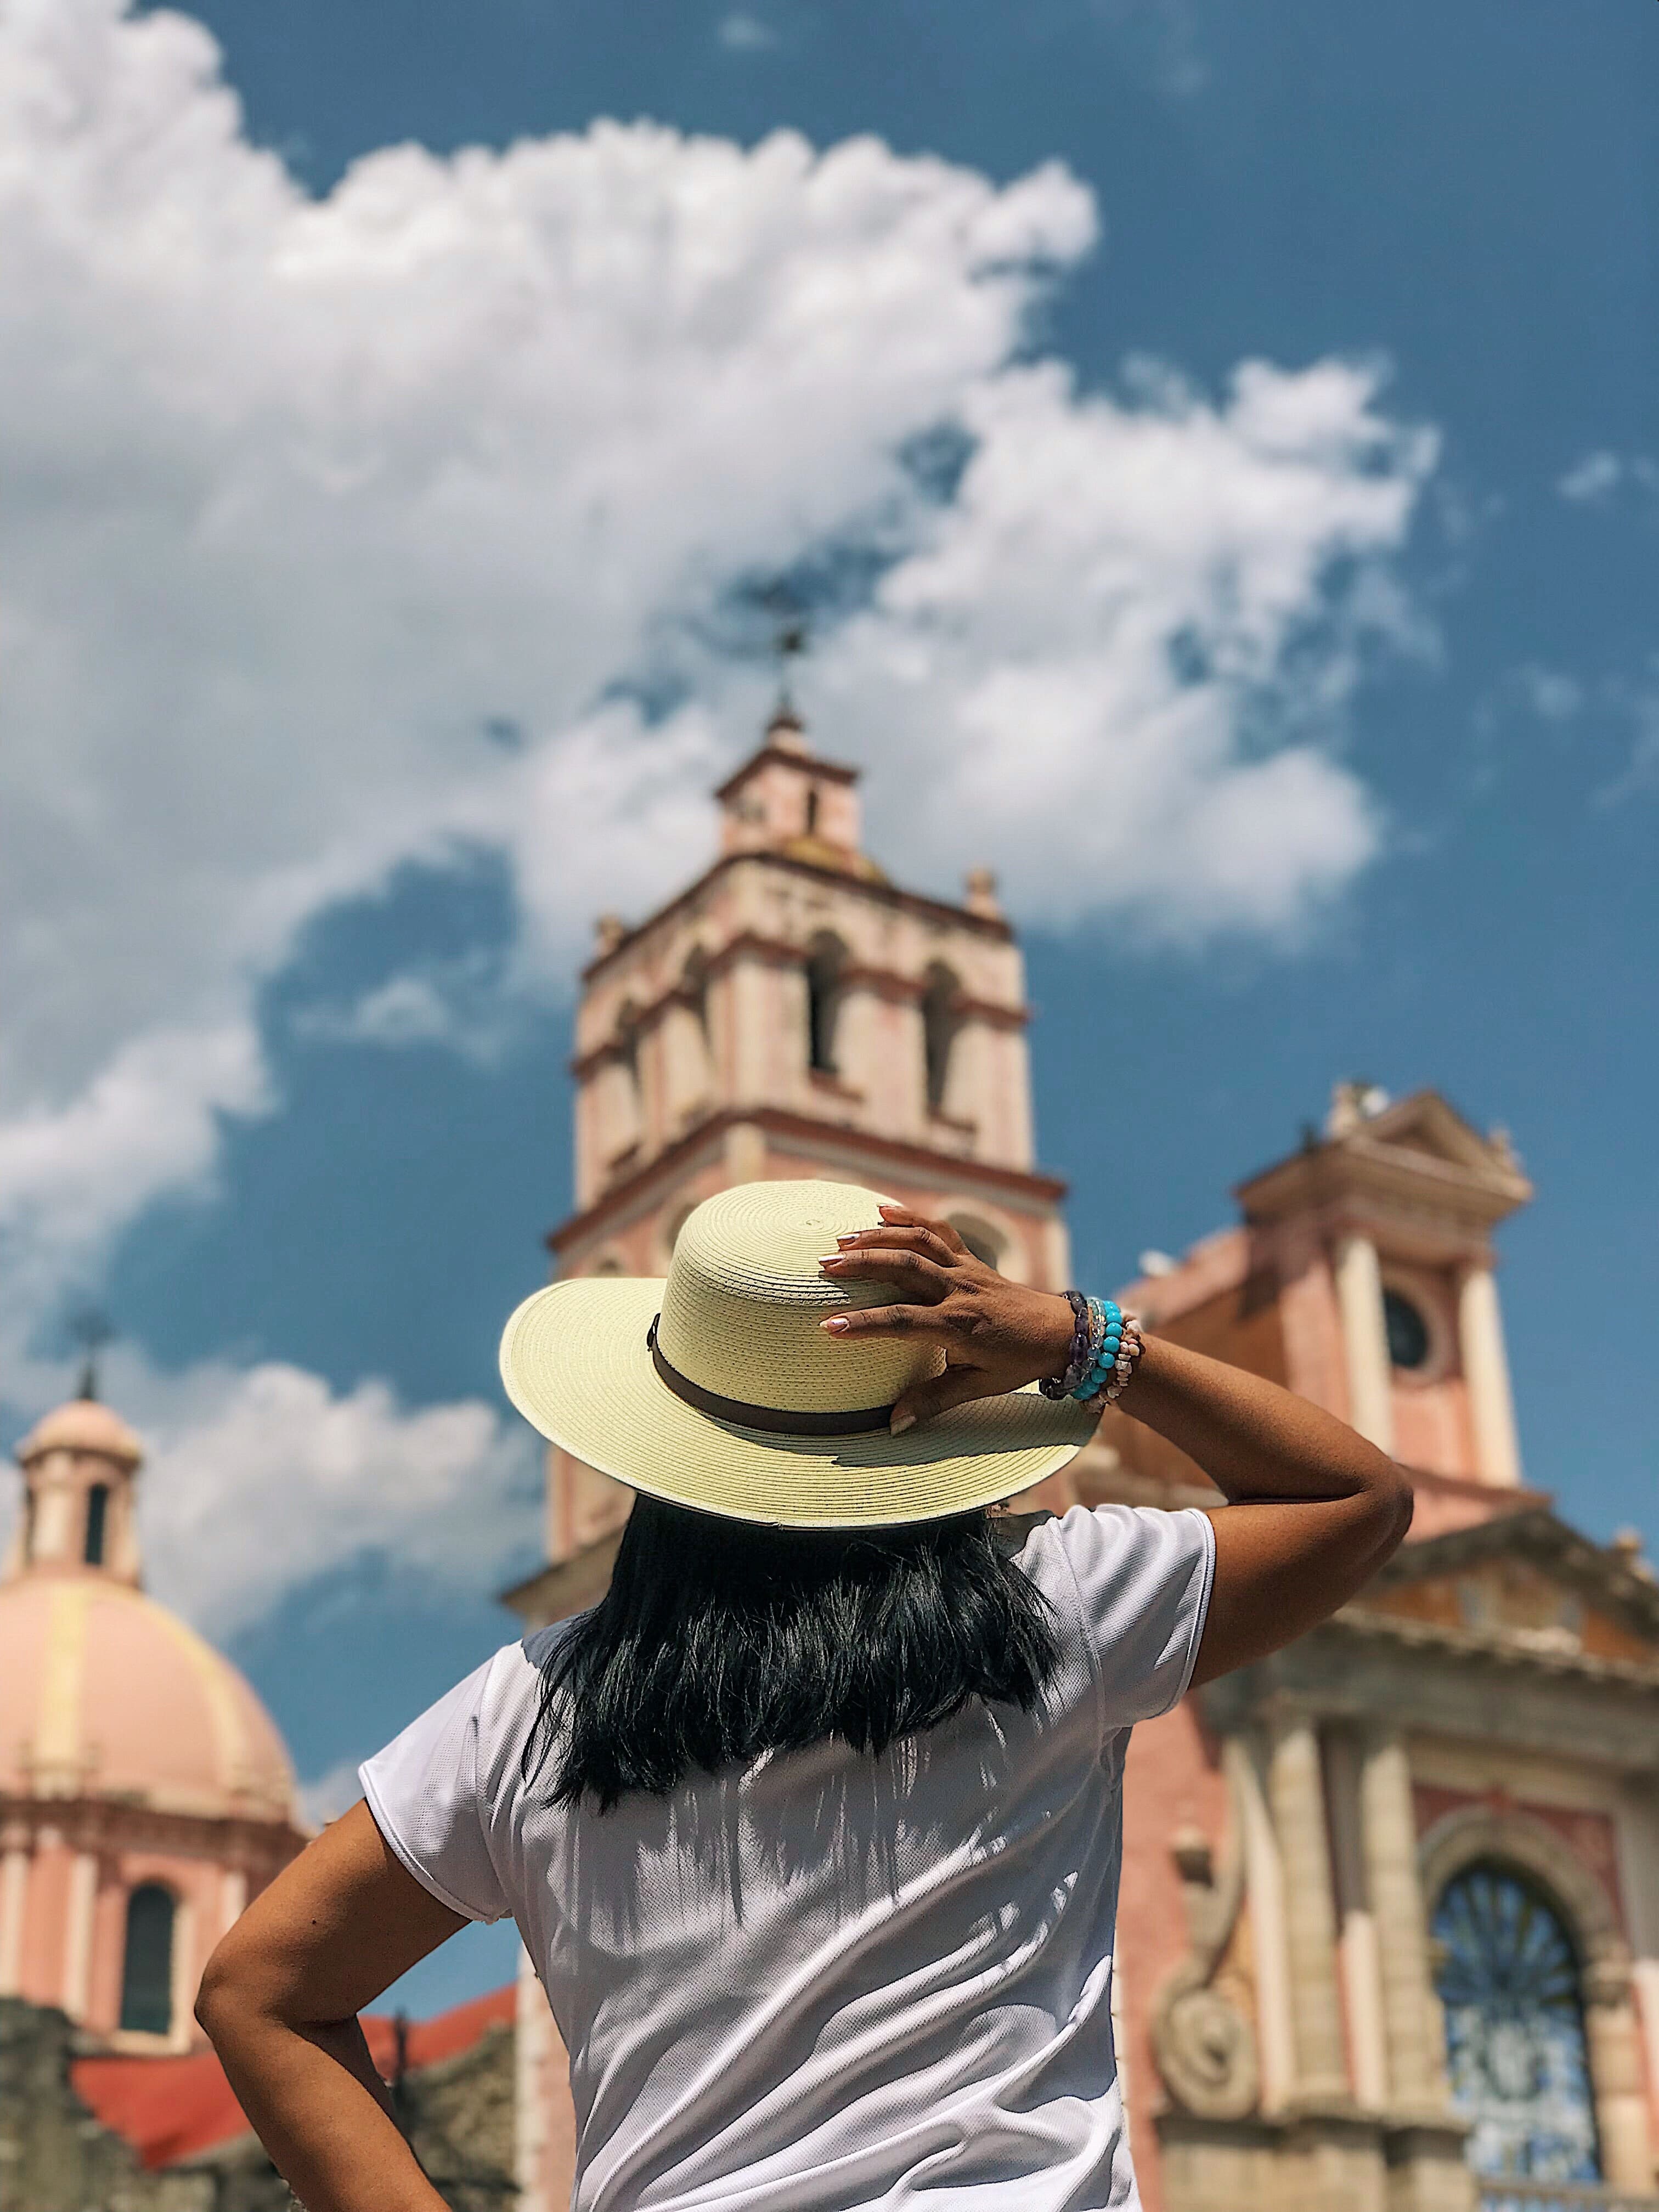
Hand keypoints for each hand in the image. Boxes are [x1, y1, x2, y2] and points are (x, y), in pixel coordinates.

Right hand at [818, 1205, 1077, 1431]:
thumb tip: (893, 1424)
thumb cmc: (1018, 1363)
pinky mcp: (972, 1258)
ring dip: (879, 1237)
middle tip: (824, 1266)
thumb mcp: (978, 1387)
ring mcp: (967, 1269)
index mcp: (960, 1326)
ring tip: (842, 1240)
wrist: (1060, 1332)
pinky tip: (882, 1210)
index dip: (865, 1324)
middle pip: (905, 1268)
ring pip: (919, 1242)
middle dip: (862, 1264)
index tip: (829, 1327)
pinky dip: (911, 1218)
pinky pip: (940, 1231)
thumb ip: (933, 1401)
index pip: (903, 1321)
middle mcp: (961, 1291)